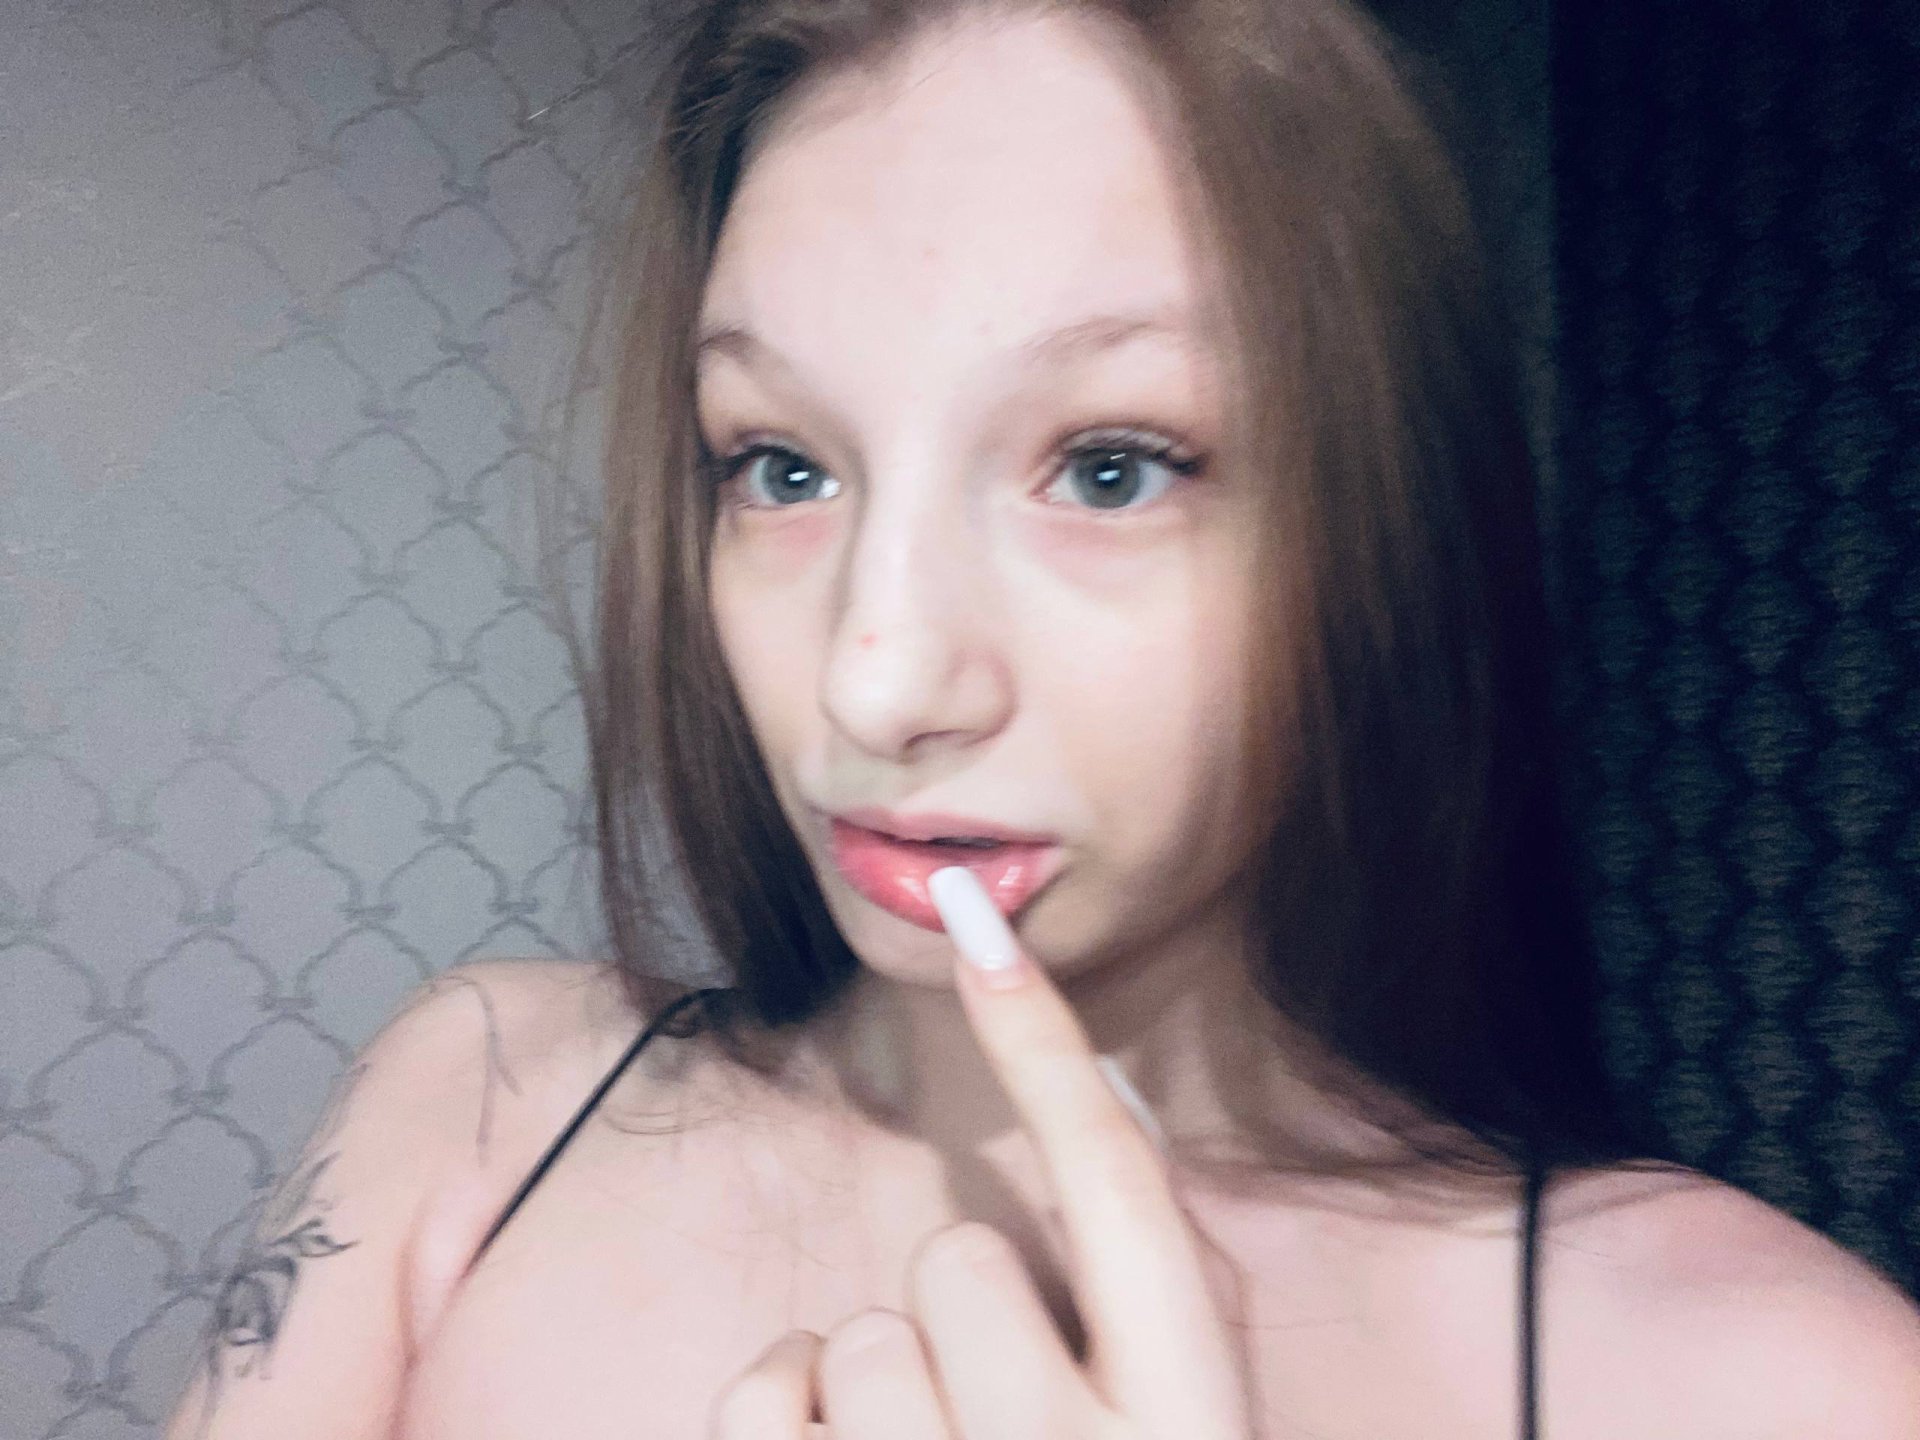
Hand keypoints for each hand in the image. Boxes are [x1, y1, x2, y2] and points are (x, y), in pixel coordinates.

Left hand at [709, 866, 1253, 1439]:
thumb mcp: (1168, 1416)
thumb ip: (1137, 1306)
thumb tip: (1080, 1100)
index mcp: (1187, 1418)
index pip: (1117, 1188)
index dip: (1047, 1048)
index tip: (982, 928)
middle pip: (957, 1261)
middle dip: (957, 1309)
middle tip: (992, 1406)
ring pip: (861, 1336)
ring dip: (874, 1386)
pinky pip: (762, 1397)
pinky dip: (780, 1412)